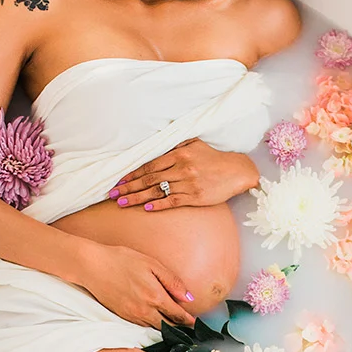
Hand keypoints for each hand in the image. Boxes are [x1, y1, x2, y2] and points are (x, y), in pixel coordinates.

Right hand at [78, 243, 196, 326]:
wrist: (91, 266)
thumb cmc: (122, 261)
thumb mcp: (152, 265)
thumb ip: (173, 282)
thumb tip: (189, 298)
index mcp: (155, 297)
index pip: (178, 315)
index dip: (188, 320)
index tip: (195, 323)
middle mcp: (144, 310)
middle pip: (167, 326)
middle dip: (179, 328)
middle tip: (189, 329)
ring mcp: (131, 316)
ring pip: (154, 328)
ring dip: (165, 329)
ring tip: (175, 328)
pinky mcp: (121, 316)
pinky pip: (141, 326)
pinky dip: (151, 327)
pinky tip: (155, 323)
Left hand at [112, 140, 259, 208]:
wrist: (238, 172)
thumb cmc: (214, 158)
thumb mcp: (195, 144)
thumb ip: (175, 145)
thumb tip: (156, 144)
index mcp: (179, 155)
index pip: (149, 165)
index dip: (132, 174)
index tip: (119, 180)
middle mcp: (181, 168)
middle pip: (148, 179)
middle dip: (128, 187)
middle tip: (112, 194)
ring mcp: (188, 183)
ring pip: (157, 191)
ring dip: (137, 197)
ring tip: (122, 203)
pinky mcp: (196, 197)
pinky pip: (172, 201)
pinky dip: (158, 204)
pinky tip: (146, 207)